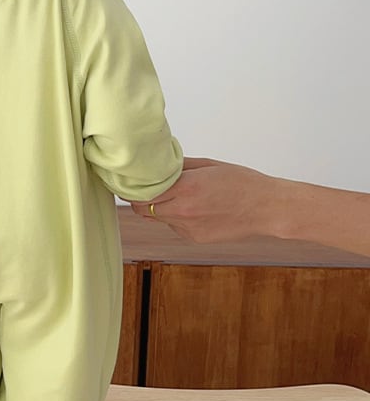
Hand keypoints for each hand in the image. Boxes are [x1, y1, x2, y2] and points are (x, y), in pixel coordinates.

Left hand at [130, 157, 275, 242]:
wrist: (267, 208)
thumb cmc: (242, 182)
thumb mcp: (208, 165)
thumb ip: (179, 166)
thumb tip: (158, 162)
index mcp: (186, 188)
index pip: (141, 192)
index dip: (133, 187)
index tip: (132, 180)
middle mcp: (183, 211)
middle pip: (142, 209)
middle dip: (140, 198)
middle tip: (146, 187)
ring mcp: (188, 228)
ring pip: (158, 218)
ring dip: (159, 207)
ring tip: (177, 196)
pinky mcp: (194, 238)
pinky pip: (174, 226)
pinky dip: (175, 217)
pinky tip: (193, 208)